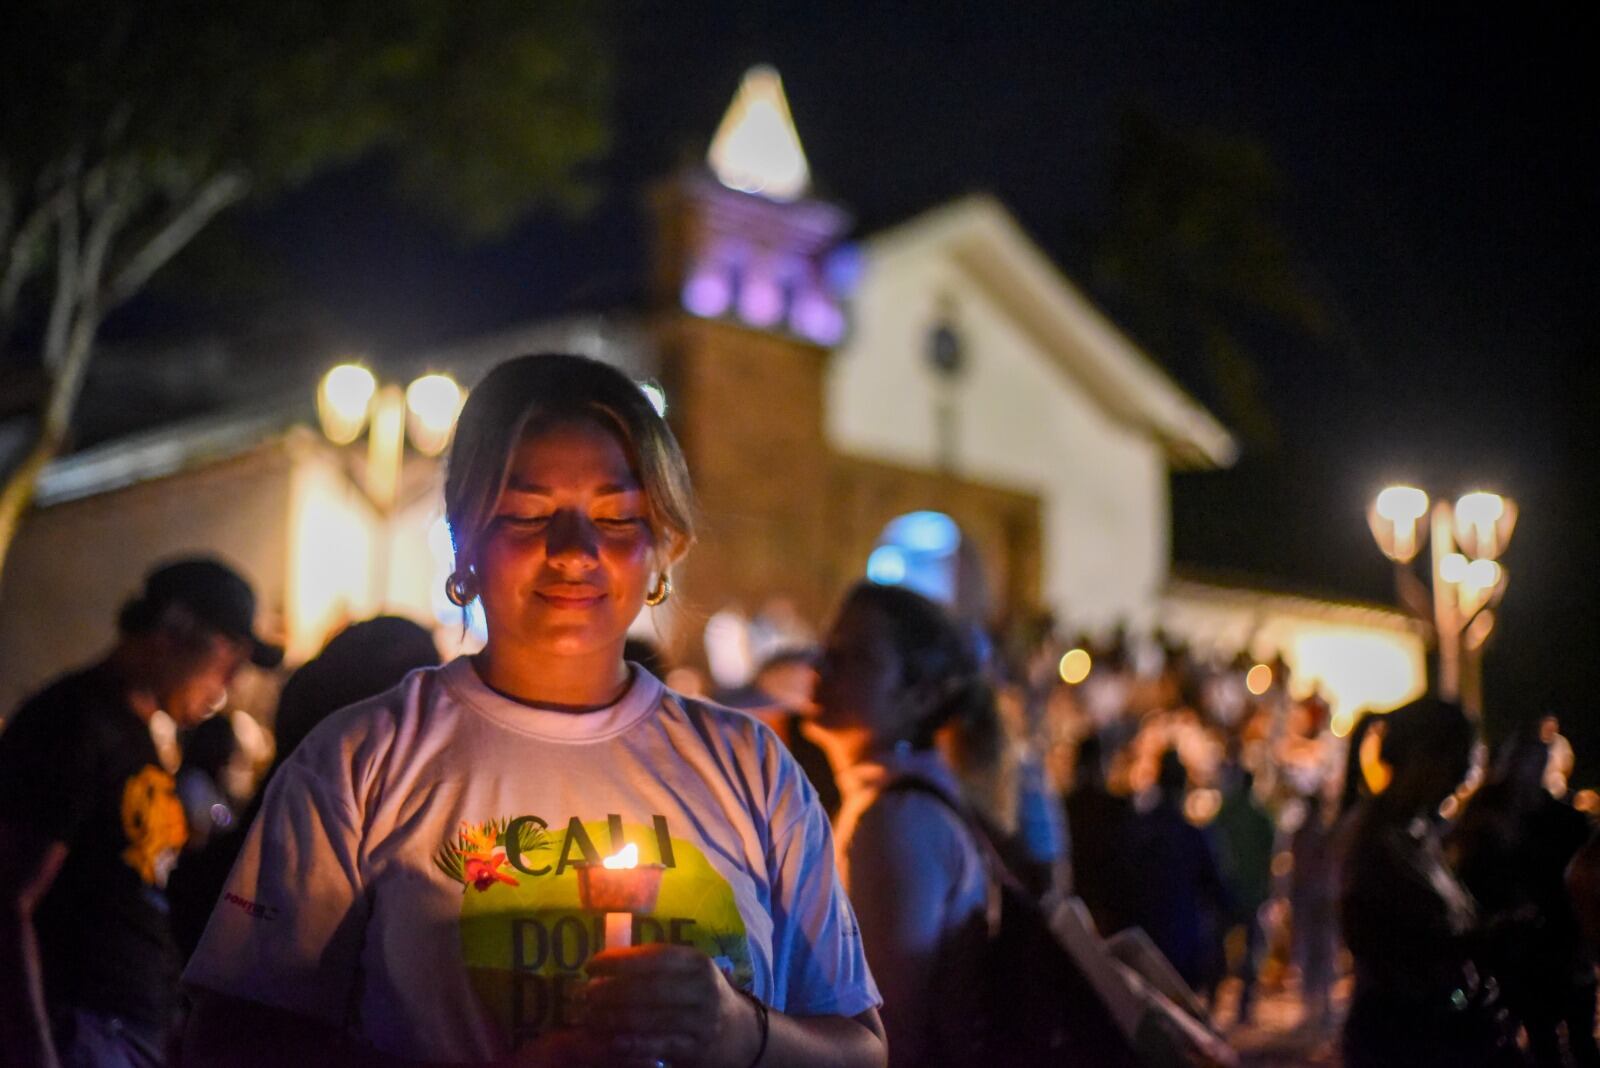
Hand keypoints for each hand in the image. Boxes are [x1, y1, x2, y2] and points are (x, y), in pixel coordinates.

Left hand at [581, 943, 760, 1067]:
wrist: (740, 1034)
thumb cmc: (701, 995)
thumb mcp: (690, 972)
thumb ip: (656, 964)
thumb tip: (608, 961)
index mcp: (697, 963)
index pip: (654, 957)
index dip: (619, 960)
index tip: (592, 964)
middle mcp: (702, 989)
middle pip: (648, 989)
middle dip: (611, 991)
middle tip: (585, 994)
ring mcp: (700, 1021)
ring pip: (650, 1018)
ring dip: (614, 1018)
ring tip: (590, 1016)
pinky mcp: (695, 1049)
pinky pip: (657, 1046)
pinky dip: (631, 1044)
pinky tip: (611, 1040)